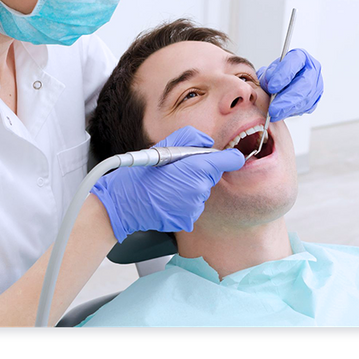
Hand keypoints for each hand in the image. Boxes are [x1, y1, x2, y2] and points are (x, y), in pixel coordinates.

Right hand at [90, 126, 244, 242]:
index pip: (228, 161)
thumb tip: (208, 143)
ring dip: (191, 188)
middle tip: (178, 170)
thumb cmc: (142, 173)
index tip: (232, 158)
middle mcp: (199, 188)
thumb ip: (191, 138)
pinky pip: (193, 207)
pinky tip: (168, 199)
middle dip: (200, 172)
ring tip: (169, 186)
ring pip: (201, 192)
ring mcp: (194, 206)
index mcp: (196, 168)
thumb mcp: (164, 146)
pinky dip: (184, 203)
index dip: (230, 158)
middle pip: (212, 176)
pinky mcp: (188, 219)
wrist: (125, 202)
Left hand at [257, 48, 323, 122]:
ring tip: (274, 114)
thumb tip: (269, 84)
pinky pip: (306, 107)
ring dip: (288, 108)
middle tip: (273, 108)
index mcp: (300, 57)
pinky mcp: (315, 98)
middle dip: (287, 99)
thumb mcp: (269, 71)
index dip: (283, 75)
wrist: (282, 83)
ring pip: (306, 98)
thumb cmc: (276, 75)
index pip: (294, 63)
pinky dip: (292, 112)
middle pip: (304, 84)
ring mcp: (316, 84)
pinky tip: (282, 113)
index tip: (271, 87)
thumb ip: (267, 76)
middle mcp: (312, 69)